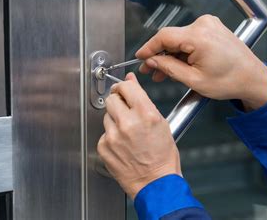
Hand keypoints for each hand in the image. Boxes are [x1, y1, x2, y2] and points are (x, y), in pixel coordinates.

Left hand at [97, 73, 180, 198]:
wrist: (156, 183)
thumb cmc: (162, 157)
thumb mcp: (161, 123)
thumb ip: (144, 101)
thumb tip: (131, 83)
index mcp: (145, 114)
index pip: (126, 87)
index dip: (125, 86)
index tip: (124, 88)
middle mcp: (128, 123)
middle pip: (112, 98)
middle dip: (118, 101)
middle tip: (125, 110)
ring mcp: (113, 136)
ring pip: (106, 115)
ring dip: (115, 119)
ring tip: (128, 132)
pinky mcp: (104, 147)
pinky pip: (103, 133)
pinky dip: (111, 135)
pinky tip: (123, 144)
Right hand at [136, 15, 266, 109]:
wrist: (252, 78)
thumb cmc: (230, 81)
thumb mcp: (194, 80)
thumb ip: (169, 68)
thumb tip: (152, 61)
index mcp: (199, 37)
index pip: (164, 36)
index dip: (148, 47)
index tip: (140, 57)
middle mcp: (204, 25)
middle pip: (172, 37)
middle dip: (160, 55)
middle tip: (150, 70)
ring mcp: (210, 24)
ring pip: (180, 38)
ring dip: (171, 54)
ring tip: (163, 72)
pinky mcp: (213, 28)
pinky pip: (190, 38)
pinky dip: (183, 50)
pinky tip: (177, 64)